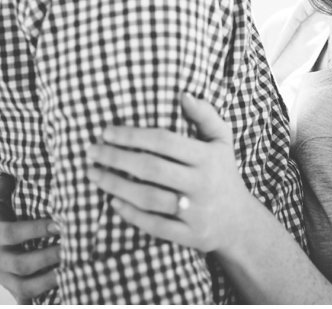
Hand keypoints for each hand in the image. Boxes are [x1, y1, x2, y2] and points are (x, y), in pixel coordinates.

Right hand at [0, 173, 59, 303]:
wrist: (5, 240)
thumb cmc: (9, 214)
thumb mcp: (1, 200)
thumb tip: (2, 179)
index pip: (10, 234)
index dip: (34, 230)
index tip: (59, 224)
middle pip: (20, 264)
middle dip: (47, 256)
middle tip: (72, 248)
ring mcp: (6, 279)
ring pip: (25, 286)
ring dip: (49, 279)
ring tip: (72, 269)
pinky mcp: (17, 292)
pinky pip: (28, 300)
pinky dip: (45, 296)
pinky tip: (66, 289)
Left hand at [86, 94, 255, 253]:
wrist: (240, 222)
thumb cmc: (222, 174)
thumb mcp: (222, 141)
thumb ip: (205, 115)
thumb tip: (183, 94)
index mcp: (207, 157)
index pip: (164, 141)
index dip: (133, 135)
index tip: (106, 132)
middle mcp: (201, 184)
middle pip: (151, 168)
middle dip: (116, 158)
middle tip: (91, 151)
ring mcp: (195, 212)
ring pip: (149, 198)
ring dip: (116, 186)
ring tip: (93, 174)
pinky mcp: (190, 236)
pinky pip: (155, 226)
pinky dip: (131, 215)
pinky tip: (113, 202)